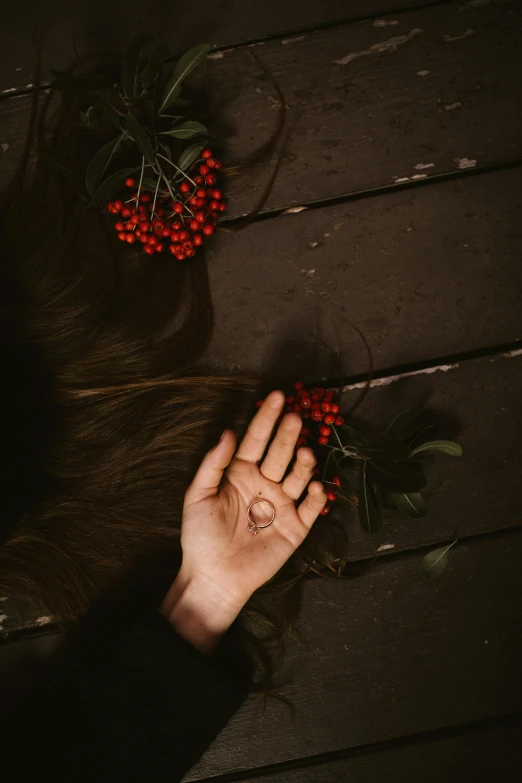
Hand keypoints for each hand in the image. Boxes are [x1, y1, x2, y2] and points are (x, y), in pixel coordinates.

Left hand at [160, 391, 326, 651]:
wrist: (213, 577)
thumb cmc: (200, 537)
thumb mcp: (197, 496)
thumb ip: (213, 464)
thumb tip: (228, 432)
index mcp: (241, 473)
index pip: (257, 440)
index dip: (266, 419)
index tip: (277, 397)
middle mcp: (264, 484)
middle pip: (280, 453)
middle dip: (288, 435)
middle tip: (295, 418)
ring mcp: (282, 504)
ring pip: (298, 477)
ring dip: (303, 464)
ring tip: (303, 454)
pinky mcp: (295, 527)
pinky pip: (311, 508)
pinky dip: (316, 497)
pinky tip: (315, 486)